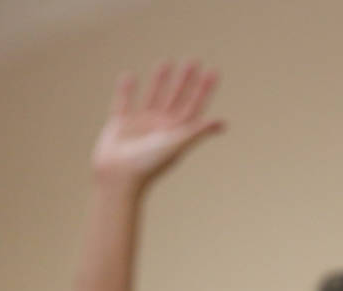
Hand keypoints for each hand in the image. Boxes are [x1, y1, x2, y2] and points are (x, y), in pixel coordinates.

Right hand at [91, 60, 223, 190]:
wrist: (119, 177)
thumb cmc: (149, 163)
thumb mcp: (176, 144)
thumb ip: (197, 131)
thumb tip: (222, 123)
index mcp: (176, 132)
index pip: (194, 106)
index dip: (204, 90)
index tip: (213, 72)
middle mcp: (161, 127)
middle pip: (176, 98)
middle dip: (185, 80)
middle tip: (193, 61)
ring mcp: (141, 125)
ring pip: (153, 97)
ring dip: (160, 81)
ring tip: (166, 62)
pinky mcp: (120, 124)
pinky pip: (124, 102)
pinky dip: (126, 90)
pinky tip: (128, 76)